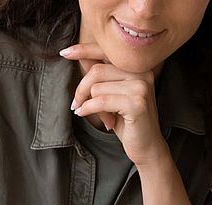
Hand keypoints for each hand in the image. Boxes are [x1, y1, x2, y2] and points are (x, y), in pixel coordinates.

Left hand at [60, 43, 168, 166]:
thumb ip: (100, 76)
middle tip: (76, 104)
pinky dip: (91, 110)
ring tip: (101, 116)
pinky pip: (101, 101)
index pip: (106, 52)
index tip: (64, 53)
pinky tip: (94, 118)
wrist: (147, 147)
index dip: (84, 50)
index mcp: (138, 67)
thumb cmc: (128, 122)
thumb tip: (81, 57)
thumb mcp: (112, 95)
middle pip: (97, 71)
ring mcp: (141, 87)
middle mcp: (142, 73)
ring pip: (97, 87)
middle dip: (81, 89)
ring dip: (90, 104)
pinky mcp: (136, 103)